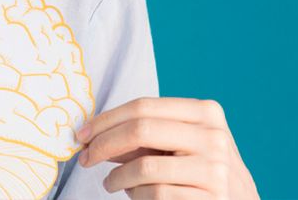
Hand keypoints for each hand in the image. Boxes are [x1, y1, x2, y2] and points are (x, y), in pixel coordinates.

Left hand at [75, 97, 258, 199]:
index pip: (143, 106)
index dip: (106, 120)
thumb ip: (141, 137)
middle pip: (140, 130)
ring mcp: (215, 169)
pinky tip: (136, 195)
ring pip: (144, 166)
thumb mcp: (177, 146)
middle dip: (103, 144)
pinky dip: (136, 195)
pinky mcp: (210, 199)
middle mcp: (214, 136)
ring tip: (111, 183)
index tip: (82, 134)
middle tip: (84, 157)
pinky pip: (155, 193)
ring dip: (117, 177)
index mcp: (206, 112)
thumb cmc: (199, 172)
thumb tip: (92, 135)